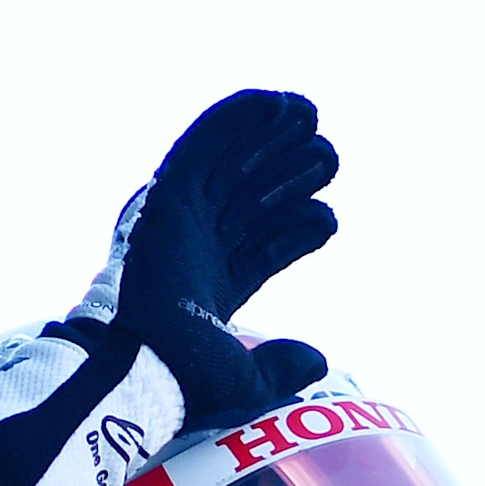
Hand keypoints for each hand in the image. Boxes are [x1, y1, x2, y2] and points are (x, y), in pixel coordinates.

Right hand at [105, 90, 338, 422]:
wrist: (156, 364)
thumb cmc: (193, 381)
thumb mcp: (249, 382)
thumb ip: (283, 369)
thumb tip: (319, 361)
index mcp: (214, 287)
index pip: (264, 246)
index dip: (298, 227)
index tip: (328, 217)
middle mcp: (198, 248)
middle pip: (252, 198)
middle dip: (291, 173)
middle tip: (328, 157)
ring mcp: (182, 220)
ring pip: (233, 165)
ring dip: (272, 138)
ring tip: (310, 117)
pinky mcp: (168, 196)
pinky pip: (202, 145)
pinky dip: (235, 119)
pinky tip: (274, 103)